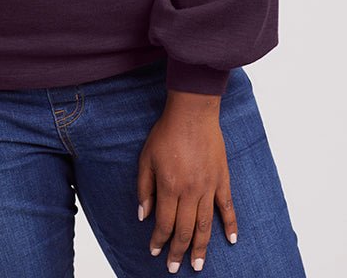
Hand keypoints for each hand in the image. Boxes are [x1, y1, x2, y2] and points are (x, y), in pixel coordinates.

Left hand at [137, 90, 236, 272]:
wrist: (192, 112)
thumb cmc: (167, 132)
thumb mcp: (146, 158)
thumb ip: (144, 188)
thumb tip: (143, 215)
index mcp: (169, 186)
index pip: (164, 223)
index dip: (159, 241)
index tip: (155, 252)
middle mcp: (190, 191)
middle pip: (184, 230)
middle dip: (178, 251)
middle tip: (175, 267)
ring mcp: (208, 187)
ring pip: (205, 225)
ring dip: (201, 247)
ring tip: (198, 265)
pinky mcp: (222, 180)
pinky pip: (227, 208)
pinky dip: (230, 225)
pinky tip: (231, 240)